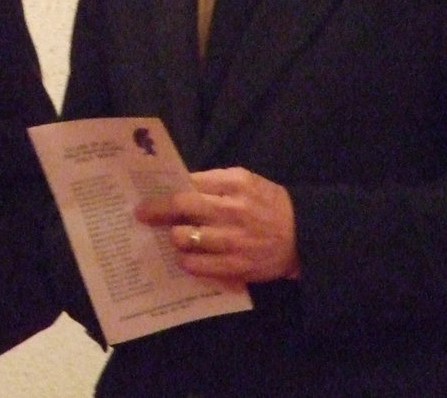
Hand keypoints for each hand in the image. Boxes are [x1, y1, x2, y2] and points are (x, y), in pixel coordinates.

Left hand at [135, 166, 299, 282]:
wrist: (303, 235)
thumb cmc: (268, 203)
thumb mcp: (245, 181)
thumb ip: (213, 182)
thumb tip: (178, 185)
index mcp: (234, 185)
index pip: (188, 185)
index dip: (163, 192)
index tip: (145, 196)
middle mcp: (231, 210)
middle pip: (181, 207)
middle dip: (156, 211)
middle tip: (142, 215)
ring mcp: (233, 240)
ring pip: (185, 238)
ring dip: (174, 237)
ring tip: (175, 237)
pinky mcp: (237, 266)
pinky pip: (198, 265)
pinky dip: (187, 261)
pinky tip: (187, 257)